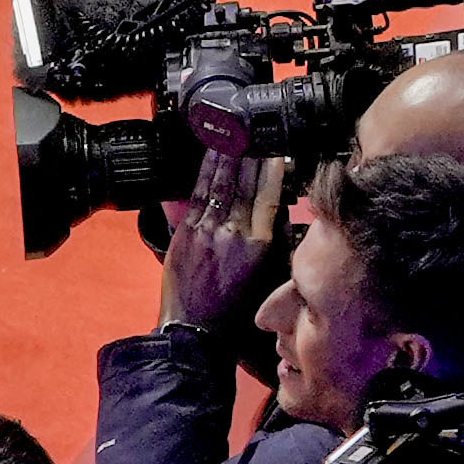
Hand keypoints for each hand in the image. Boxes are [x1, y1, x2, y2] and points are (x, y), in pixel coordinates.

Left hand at [157, 145, 289, 337]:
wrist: (196, 334)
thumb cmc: (234, 308)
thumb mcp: (268, 273)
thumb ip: (274, 237)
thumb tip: (277, 206)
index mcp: (261, 244)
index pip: (270, 195)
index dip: (273, 168)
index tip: (276, 149)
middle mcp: (236, 234)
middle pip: (246, 183)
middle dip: (250, 153)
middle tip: (252, 128)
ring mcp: (208, 233)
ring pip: (222, 184)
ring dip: (227, 154)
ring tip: (231, 131)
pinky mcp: (185, 235)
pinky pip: (198, 195)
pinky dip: (205, 171)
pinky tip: (210, 153)